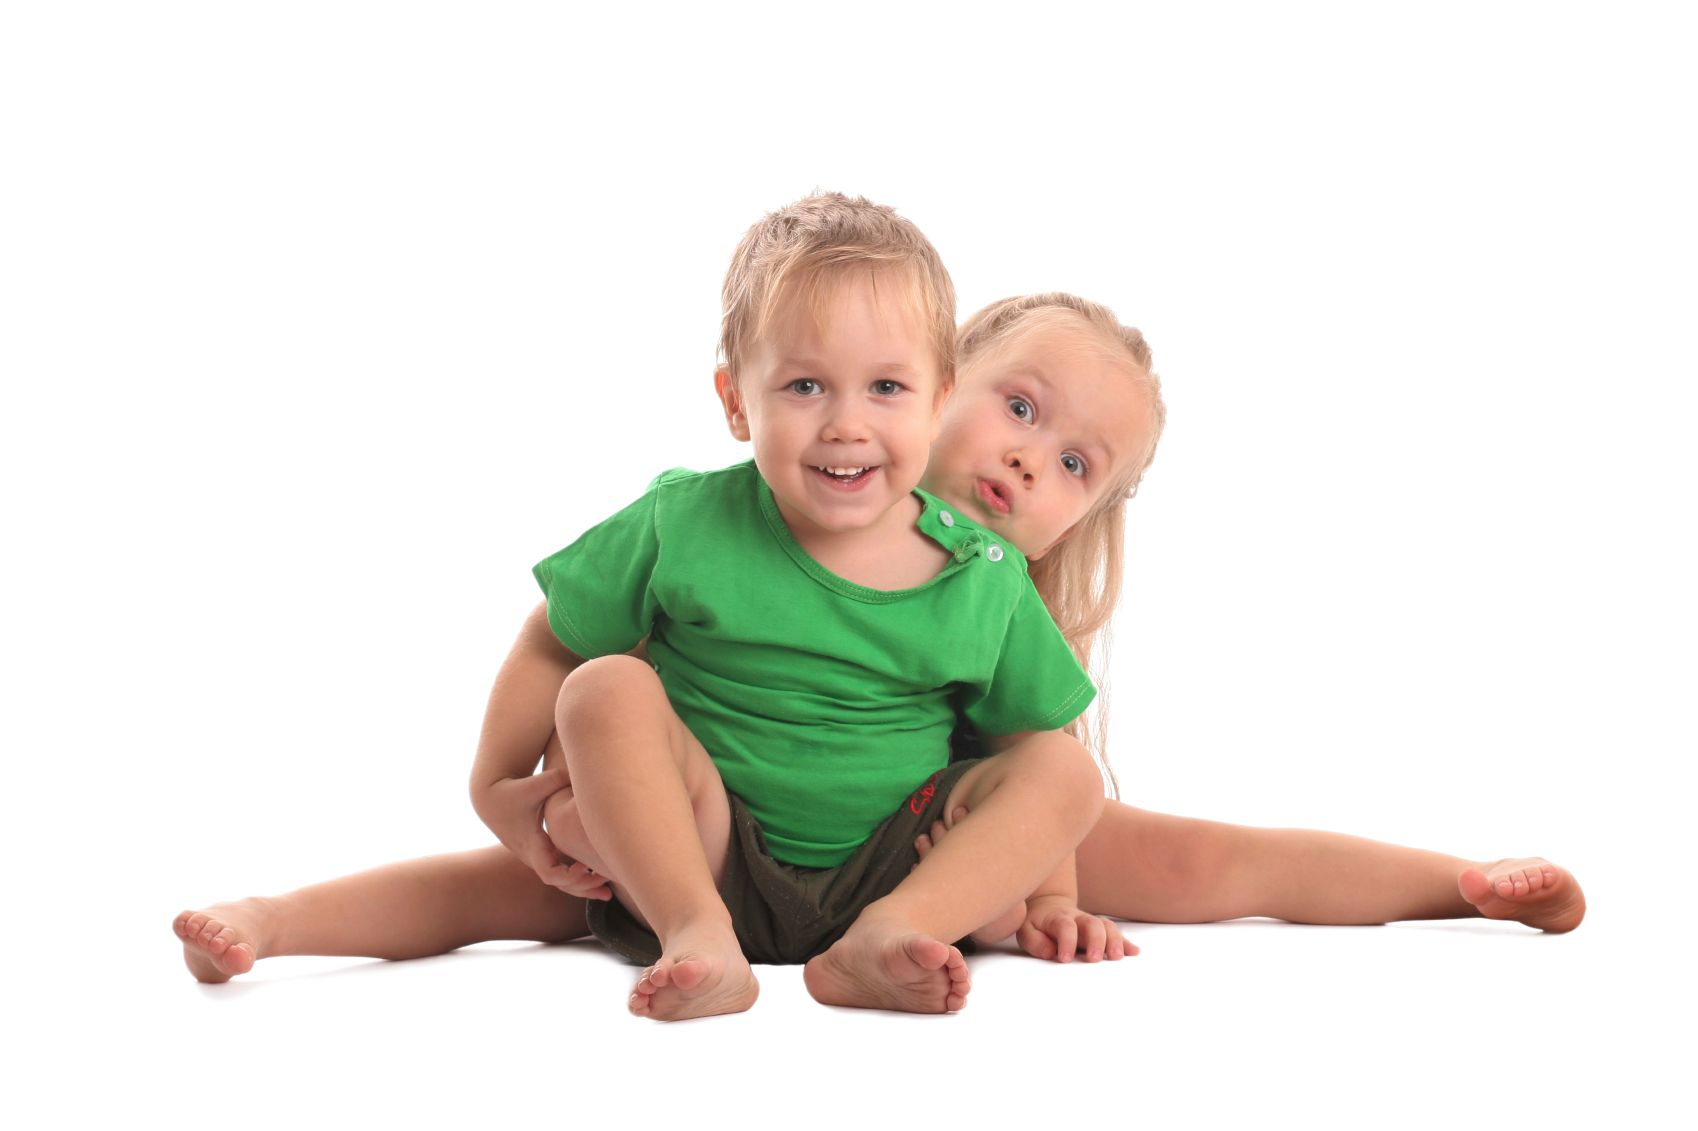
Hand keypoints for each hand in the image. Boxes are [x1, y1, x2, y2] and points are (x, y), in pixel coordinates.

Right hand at [474, 768, 611, 899]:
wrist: (492, 798)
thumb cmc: (514, 790)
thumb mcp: (534, 784)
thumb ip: (557, 779)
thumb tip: (582, 774)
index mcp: (532, 844)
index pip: (549, 874)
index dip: (569, 876)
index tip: (586, 867)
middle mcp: (534, 856)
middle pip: (560, 885)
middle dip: (584, 887)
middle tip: (608, 888)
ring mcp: (537, 857)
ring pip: (561, 883)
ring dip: (583, 887)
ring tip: (608, 893)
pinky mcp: (541, 853)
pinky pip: (560, 873)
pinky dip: (577, 877)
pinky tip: (597, 874)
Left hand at [1017, 894, 1135, 961]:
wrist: (1048, 905)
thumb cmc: (1037, 922)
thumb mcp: (1026, 930)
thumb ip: (1035, 941)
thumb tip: (1051, 952)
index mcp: (1058, 918)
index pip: (1065, 926)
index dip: (1066, 941)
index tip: (1065, 959)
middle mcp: (1078, 918)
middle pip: (1092, 923)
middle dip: (1096, 940)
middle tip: (1094, 959)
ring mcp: (1090, 923)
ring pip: (1107, 926)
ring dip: (1115, 941)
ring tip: (1117, 957)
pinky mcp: (1100, 929)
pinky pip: (1115, 933)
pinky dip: (1125, 942)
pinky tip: (1134, 952)